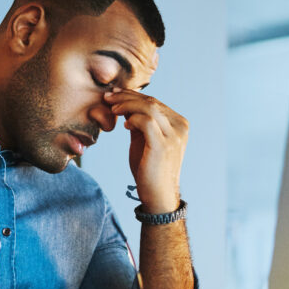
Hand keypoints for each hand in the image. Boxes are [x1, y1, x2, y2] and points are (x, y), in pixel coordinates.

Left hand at [103, 88, 187, 212]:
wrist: (158, 195)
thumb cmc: (150, 168)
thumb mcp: (144, 139)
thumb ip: (139, 122)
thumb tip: (125, 104)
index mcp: (179, 123)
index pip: (155, 102)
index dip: (133, 95)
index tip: (115, 94)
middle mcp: (180, 127)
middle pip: (151, 102)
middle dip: (127, 96)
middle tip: (108, 97)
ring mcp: (174, 136)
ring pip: (149, 108)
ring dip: (127, 104)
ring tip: (112, 108)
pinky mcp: (163, 145)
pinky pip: (146, 122)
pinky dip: (133, 119)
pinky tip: (124, 125)